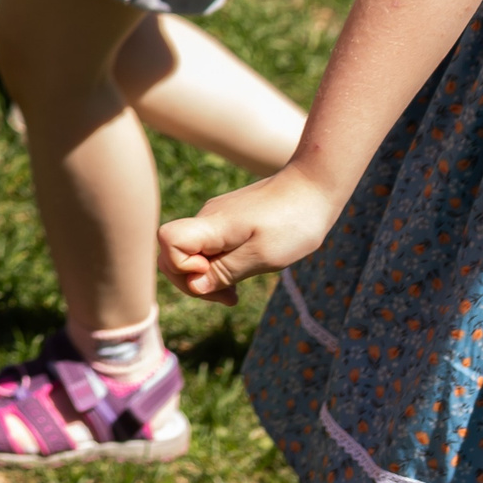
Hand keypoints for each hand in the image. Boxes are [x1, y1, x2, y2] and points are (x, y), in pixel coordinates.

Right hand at [157, 166, 342, 303]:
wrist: (314, 186)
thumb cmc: (294, 221)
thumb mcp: (263, 255)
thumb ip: (224, 271)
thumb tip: (194, 286)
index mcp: (212, 224)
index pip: (168, 242)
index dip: (181, 267)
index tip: (214, 275)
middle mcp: (207, 218)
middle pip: (174, 252)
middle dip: (193, 282)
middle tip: (229, 296)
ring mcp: (217, 218)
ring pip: (193, 253)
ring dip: (208, 277)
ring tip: (237, 291)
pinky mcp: (230, 220)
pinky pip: (210, 247)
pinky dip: (220, 265)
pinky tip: (244, 271)